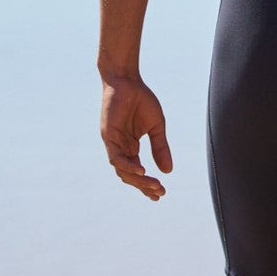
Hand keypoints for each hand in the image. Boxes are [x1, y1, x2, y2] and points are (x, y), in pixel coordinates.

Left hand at [99, 74, 172, 200]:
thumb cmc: (141, 100)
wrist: (127, 80)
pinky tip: (142, 171)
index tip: (160, 194)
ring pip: (122, 170)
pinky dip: (128, 166)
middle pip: (129, 175)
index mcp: (131, 146)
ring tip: (154, 185)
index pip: (137, 172)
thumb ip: (160, 148)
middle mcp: (121, 148)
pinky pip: (116, 157)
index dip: (147, 185)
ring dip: (138, 180)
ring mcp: (113, 143)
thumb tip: (168, 171)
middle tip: (159, 192)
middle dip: (144, 186)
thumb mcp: (156, 126)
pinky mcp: (108, 136)